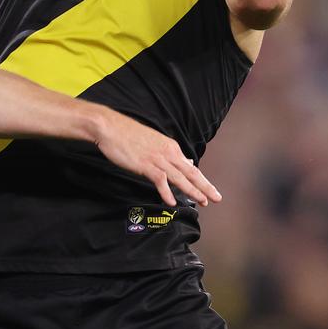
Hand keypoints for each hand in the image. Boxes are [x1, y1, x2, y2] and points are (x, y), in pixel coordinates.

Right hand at [93, 109, 221, 206]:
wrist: (110, 127)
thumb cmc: (127, 134)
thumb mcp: (153, 141)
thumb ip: (168, 153)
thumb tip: (184, 160)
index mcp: (170, 146)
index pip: (189, 166)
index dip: (201, 180)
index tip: (209, 190)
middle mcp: (167, 152)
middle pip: (190, 172)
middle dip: (205, 186)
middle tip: (217, 198)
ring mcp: (157, 159)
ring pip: (180, 177)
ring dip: (193, 191)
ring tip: (202, 201)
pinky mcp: (145, 164)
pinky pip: (160, 180)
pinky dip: (167, 192)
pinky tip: (172, 201)